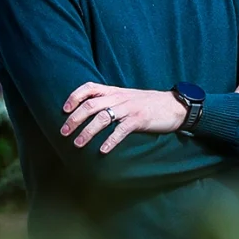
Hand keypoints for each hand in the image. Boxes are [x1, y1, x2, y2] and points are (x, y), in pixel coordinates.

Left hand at [61, 82, 188, 152]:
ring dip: (87, 132)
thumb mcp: (127, 98)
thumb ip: (111, 101)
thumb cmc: (148, 104)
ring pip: (102, 118)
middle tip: (63, 133)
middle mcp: (119, 97)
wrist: (175, 106)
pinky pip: (121, 130)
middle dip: (74, 119)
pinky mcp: (139, 120)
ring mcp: (129, 108)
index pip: (89, 88)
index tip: (64, 110)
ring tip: (77, 144)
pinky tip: (102, 150)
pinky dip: (110, 141)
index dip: (74, 97)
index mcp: (115, 91)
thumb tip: (89, 113)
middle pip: (90, 105)